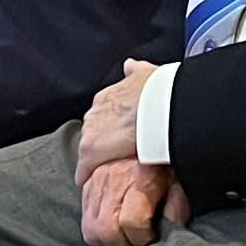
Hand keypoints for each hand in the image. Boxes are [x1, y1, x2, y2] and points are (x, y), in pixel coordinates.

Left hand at [77, 61, 156, 179]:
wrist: (160, 106)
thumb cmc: (159, 91)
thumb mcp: (146, 73)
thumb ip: (135, 70)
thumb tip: (130, 65)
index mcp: (107, 97)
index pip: (103, 115)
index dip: (112, 126)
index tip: (120, 134)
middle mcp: (94, 112)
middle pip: (93, 131)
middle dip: (104, 141)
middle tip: (118, 151)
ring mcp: (91, 132)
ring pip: (89, 148)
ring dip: (98, 157)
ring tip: (109, 168)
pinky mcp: (91, 152)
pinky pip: (85, 167)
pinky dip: (87, 174)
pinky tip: (90, 181)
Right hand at [80, 159, 188, 245]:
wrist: (141, 133)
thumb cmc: (163, 163)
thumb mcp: (178, 183)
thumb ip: (177, 208)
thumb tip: (172, 231)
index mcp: (140, 180)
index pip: (132, 222)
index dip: (143, 238)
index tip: (152, 236)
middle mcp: (113, 182)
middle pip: (106, 231)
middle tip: (137, 242)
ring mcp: (95, 184)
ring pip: (91, 230)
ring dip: (109, 243)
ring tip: (125, 237)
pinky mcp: (86, 187)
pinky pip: (85, 220)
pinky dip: (98, 232)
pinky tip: (113, 229)